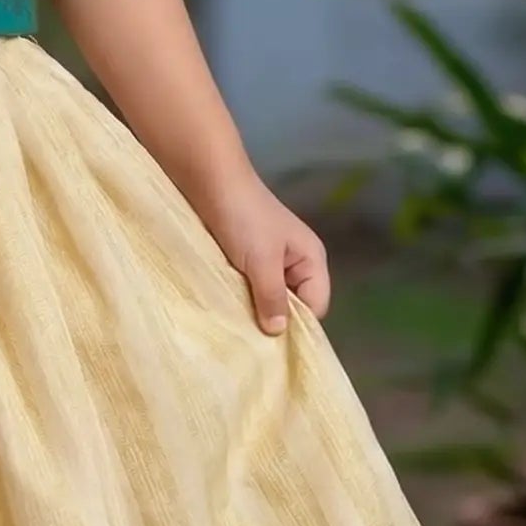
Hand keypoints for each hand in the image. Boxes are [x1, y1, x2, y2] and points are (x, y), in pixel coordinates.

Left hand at [203, 176, 331, 333]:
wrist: (211, 181)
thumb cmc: (244, 218)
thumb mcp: (262, 261)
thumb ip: (272, 297)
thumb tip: (278, 333)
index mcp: (310, 260)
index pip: (315, 306)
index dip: (297, 325)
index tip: (273, 344)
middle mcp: (295, 263)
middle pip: (293, 304)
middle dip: (274, 320)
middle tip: (252, 339)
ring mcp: (270, 261)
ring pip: (269, 297)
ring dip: (254, 309)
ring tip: (237, 326)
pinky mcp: (246, 259)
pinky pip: (250, 287)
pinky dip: (241, 297)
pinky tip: (227, 308)